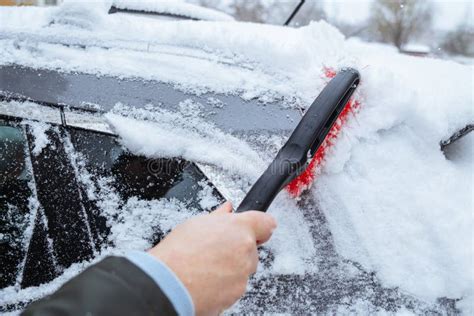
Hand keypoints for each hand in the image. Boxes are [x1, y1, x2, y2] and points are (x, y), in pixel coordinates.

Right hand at [148, 201, 276, 315]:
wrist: (168, 284)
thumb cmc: (178, 253)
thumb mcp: (196, 224)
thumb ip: (219, 217)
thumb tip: (226, 211)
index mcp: (240, 229)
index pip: (266, 222)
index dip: (261, 225)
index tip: (259, 228)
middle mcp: (246, 252)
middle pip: (251, 248)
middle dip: (237, 249)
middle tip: (215, 249)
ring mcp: (243, 275)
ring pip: (242, 268)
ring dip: (230, 267)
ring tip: (205, 265)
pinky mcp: (236, 294)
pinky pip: (234, 286)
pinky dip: (223, 284)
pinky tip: (205, 279)